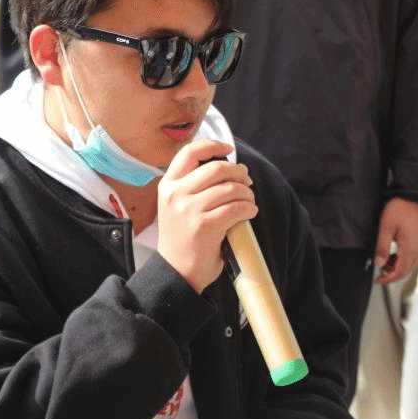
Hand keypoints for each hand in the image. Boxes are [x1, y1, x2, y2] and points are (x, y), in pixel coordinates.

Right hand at [157, 139, 257, 292]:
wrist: (177, 272)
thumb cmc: (183, 238)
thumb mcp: (177, 206)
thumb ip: (193, 186)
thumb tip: (230, 168)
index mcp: (167, 185)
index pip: (190, 153)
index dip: (213, 146)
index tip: (229, 149)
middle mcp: (175, 194)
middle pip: (216, 168)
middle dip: (239, 173)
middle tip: (247, 181)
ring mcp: (189, 210)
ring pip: (230, 188)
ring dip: (247, 193)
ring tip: (249, 201)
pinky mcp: (205, 226)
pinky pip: (236, 208)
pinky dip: (249, 208)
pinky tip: (250, 213)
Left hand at [373, 197, 417, 283]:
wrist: (415, 196)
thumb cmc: (401, 208)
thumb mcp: (386, 227)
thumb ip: (382, 247)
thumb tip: (379, 264)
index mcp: (410, 249)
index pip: (400, 273)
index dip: (388, 279)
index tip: (378, 280)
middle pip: (406, 271)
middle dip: (391, 273)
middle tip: (379, 268)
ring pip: (409, 264)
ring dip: (396, 266)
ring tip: (385, 258)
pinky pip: (412, 256)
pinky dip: (402, 259)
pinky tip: (393, 252)